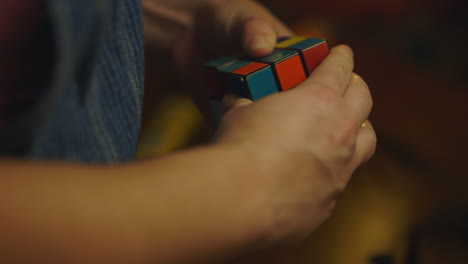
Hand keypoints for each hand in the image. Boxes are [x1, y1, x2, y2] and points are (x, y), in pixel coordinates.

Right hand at [215, 45, 375, 244]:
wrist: (241, 199)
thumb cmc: (239, 149)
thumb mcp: (238, 113)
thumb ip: (246, 104)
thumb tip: (234, 99)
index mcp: (319, 100)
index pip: (339, 68)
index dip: (341, 57)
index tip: (342, 53)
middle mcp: (340, 132)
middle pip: (363, 99)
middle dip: (356, 86)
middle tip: (347, 85)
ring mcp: (341, 169)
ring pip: (367, 141)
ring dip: (360, 128)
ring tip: (347, 126)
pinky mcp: (331, 200)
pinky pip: (342, 178)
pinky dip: (334, 168)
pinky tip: (316, 170)